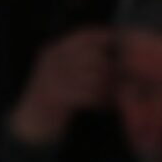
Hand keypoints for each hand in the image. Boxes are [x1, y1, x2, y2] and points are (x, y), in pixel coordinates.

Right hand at [8, 26, 114, 150]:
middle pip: (91, 56)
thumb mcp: (63, 75)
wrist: (31, 125)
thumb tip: (113, 57)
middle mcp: (52, 61)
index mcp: (54, 51)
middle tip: (129, 74)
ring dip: (110, 86)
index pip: (83, 36)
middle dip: (112, 66)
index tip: (123, 41)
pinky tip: (109, 105)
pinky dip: (100, 100)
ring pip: (91, 77)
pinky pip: (85, 96)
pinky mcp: (55, 98)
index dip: (105, 37)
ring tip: (122, 92)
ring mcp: (51, 78)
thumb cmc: (54, 99)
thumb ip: (80, 63)